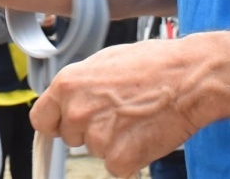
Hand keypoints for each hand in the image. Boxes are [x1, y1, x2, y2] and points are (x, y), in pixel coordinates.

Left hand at [31, 39, 202, 175]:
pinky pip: (117, 167)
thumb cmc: (154, 64)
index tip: (66, 124)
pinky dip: (131, 158)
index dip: (56, 123)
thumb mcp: (105, 62)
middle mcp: (77, 111)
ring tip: (137, 120)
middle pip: (71, 137)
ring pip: (97, 151)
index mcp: (68, 84)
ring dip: (114, 143)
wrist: (189, 77)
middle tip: (118, 114)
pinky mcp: (120, 158)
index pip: (41, 119)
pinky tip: (145, 135)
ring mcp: (97, 137)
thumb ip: (80, 85)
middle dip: (91, 130)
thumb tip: (70, 100)